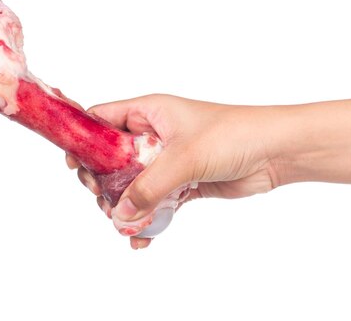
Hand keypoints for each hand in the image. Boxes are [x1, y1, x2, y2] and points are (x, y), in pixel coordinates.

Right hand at [66, 94, 282, 248]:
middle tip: (102, 200)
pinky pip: (156, 202)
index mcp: (150, 112)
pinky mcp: (183, 183)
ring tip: (124, 224)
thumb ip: (149, 186)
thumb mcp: (184, 157)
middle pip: (112, 158)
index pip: (103, 119)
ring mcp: (168, 160)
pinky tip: (142, 238)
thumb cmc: (233, 135)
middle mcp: (155, 135)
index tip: (74, 164)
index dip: (84, 139)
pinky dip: (148, 219)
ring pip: (133, 184)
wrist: (275, 152)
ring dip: (125, 206)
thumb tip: (120, 214)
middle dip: (104, 182)